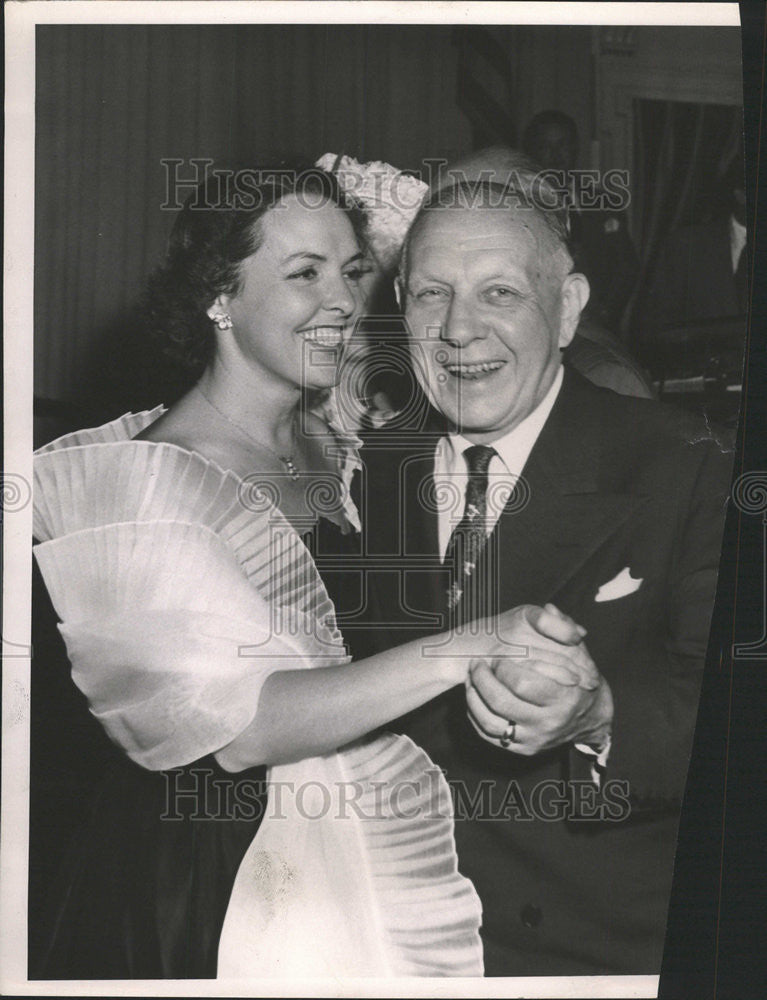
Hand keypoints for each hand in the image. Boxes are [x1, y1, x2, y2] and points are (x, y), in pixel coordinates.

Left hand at [465, 605, 612, 755]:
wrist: (590, 717)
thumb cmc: (579, 679)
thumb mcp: (579, 651)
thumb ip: (563, 628)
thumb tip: (549, 609)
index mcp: (564, 699)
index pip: (523, 683)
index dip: (504, 668)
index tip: (497, 656)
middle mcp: (549, 723)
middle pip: (501, 702)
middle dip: (483, 679)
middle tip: (477, 664)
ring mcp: (534, 739)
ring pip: (490, 722)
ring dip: (474, 697)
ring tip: (471, 678)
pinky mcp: (523, 749)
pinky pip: (489, 735)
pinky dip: (476, 715)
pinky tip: (474, 697)